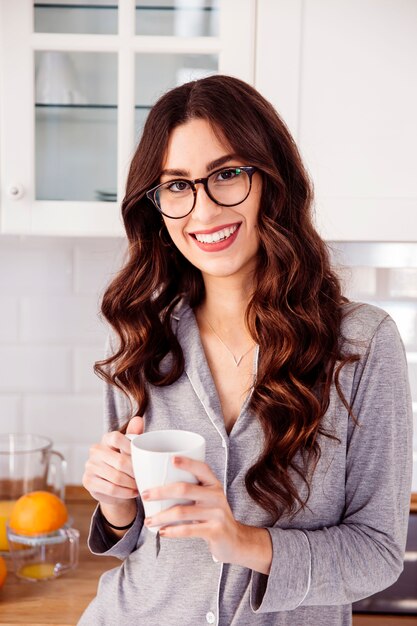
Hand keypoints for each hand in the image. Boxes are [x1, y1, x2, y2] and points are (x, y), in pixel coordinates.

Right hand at [82, 415, 142, 505]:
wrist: (114, 486)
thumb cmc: (125, 463)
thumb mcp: (131, 449)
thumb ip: (135, 434)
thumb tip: (138, 419)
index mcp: (105, 439)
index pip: (116, 438)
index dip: (130, 448)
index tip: (141, 458)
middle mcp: (95, 451)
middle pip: (119, 461)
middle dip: (135, 471)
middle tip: (144, 477)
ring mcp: (90, 466)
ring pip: (116, 477)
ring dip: (131, 484)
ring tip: (140, 485)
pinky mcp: (88, 481)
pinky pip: (110, 488)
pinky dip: (125, 492)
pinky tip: (133, 492)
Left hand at [142, 456, 271, 571]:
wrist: (235, 541)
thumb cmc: (213, 516)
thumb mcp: (208, 499)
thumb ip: (192, 490)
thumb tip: (158, 484)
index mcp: (214, 484)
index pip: (201, 468)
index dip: (187, 462)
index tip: (170, 459)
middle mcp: (216, 495)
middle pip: (185, 489)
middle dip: (161, 491)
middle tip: (144, 495)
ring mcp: (217, 513)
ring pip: (182, 511)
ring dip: (161, 516)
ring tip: (148, 521)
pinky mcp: (214, 530)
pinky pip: (188, 529)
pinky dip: (172, 531)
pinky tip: (161, 532)